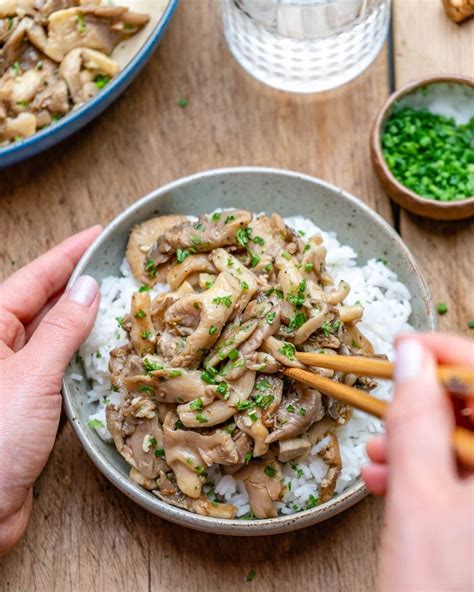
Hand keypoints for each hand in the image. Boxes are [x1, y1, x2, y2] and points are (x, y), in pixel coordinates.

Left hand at [0, 227, 100, 555]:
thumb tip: (87, 289)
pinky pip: (67, 374)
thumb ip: (62, 330)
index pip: (35, 278)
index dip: (69, 253)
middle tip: (122, 273)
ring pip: (61, 341)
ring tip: (126, 309)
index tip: (99, 234)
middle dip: (85, 288)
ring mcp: (20, 378)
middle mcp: (3, 349)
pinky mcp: (35, 408)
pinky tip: (112, 356)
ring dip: (92, 328)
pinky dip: (90, 364)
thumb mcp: (30, 375)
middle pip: (50, 306)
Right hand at [362, 333, 473, 590]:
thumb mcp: (420, 498)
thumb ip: (416, 418)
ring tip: (380, 457)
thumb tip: (410, 358)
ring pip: (471, 446)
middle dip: (427, 407)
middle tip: (385, 407)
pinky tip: (393, 483)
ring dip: (422, 444)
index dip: (446, 351)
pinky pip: (469, 479)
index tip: (404, 345)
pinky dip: (431, 475)